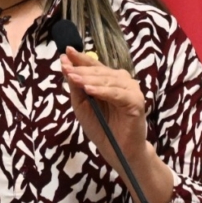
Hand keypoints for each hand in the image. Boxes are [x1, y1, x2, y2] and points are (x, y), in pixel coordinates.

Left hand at [61, 47, 149, 170]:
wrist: (117, 151)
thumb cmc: (101, 128)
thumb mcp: (82, 106)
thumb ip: (76, 86)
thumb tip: (65, 64)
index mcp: (109, 80)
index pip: (94, 66)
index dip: (80, 59)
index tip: (66, 51)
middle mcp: (122, 81)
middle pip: (99, 71)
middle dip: (81, 69)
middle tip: (66, 67)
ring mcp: (130, 90)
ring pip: (108, 80)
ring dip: (89, 79)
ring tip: (74, 77)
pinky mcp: (136, 101)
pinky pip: (117, 94)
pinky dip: (103, 91)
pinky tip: (89, 90)